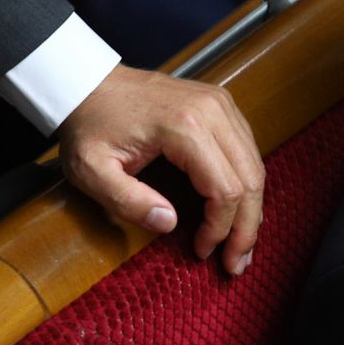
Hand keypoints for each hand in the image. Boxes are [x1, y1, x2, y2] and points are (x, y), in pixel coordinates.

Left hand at [56, 64, 264, 274]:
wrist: (88, 83)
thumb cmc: (89, 126)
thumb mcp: (90, 170)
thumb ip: (128, 201)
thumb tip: (171, 224)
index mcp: (184, 127)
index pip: (226, 189)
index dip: (221, 228)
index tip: (202, 251)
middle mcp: (213, 112)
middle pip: (252, 178)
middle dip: (248, 226)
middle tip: (238, 261)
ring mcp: (222, 105)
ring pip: (256, 165)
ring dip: (252, 208)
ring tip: (241, 241)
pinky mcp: (223, 106)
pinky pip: (248, 151)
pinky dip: (247, 184)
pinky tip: (236, 208)